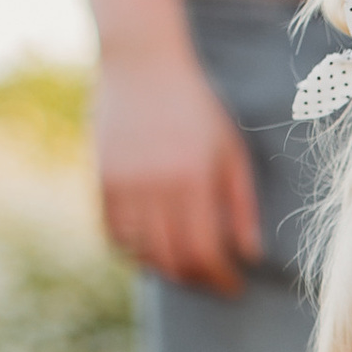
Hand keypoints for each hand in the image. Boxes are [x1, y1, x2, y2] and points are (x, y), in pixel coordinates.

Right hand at [94, 45, 262, 293]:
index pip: (205, 251)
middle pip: (173, 259)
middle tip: (212, 282)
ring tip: (186, 268)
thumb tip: (250, 254)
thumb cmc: (197, 107)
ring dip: (166, 269)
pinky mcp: (101, 180)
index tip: (234, 285)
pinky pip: (114, 235)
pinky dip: (134, 252)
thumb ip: (242, 202)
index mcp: (193, 177)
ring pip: (142, 253)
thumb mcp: (230, 148)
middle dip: (196, 279)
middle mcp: (155, 185)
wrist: (142, 66)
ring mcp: (123, 184)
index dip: (220, 278)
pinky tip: (153, 248)